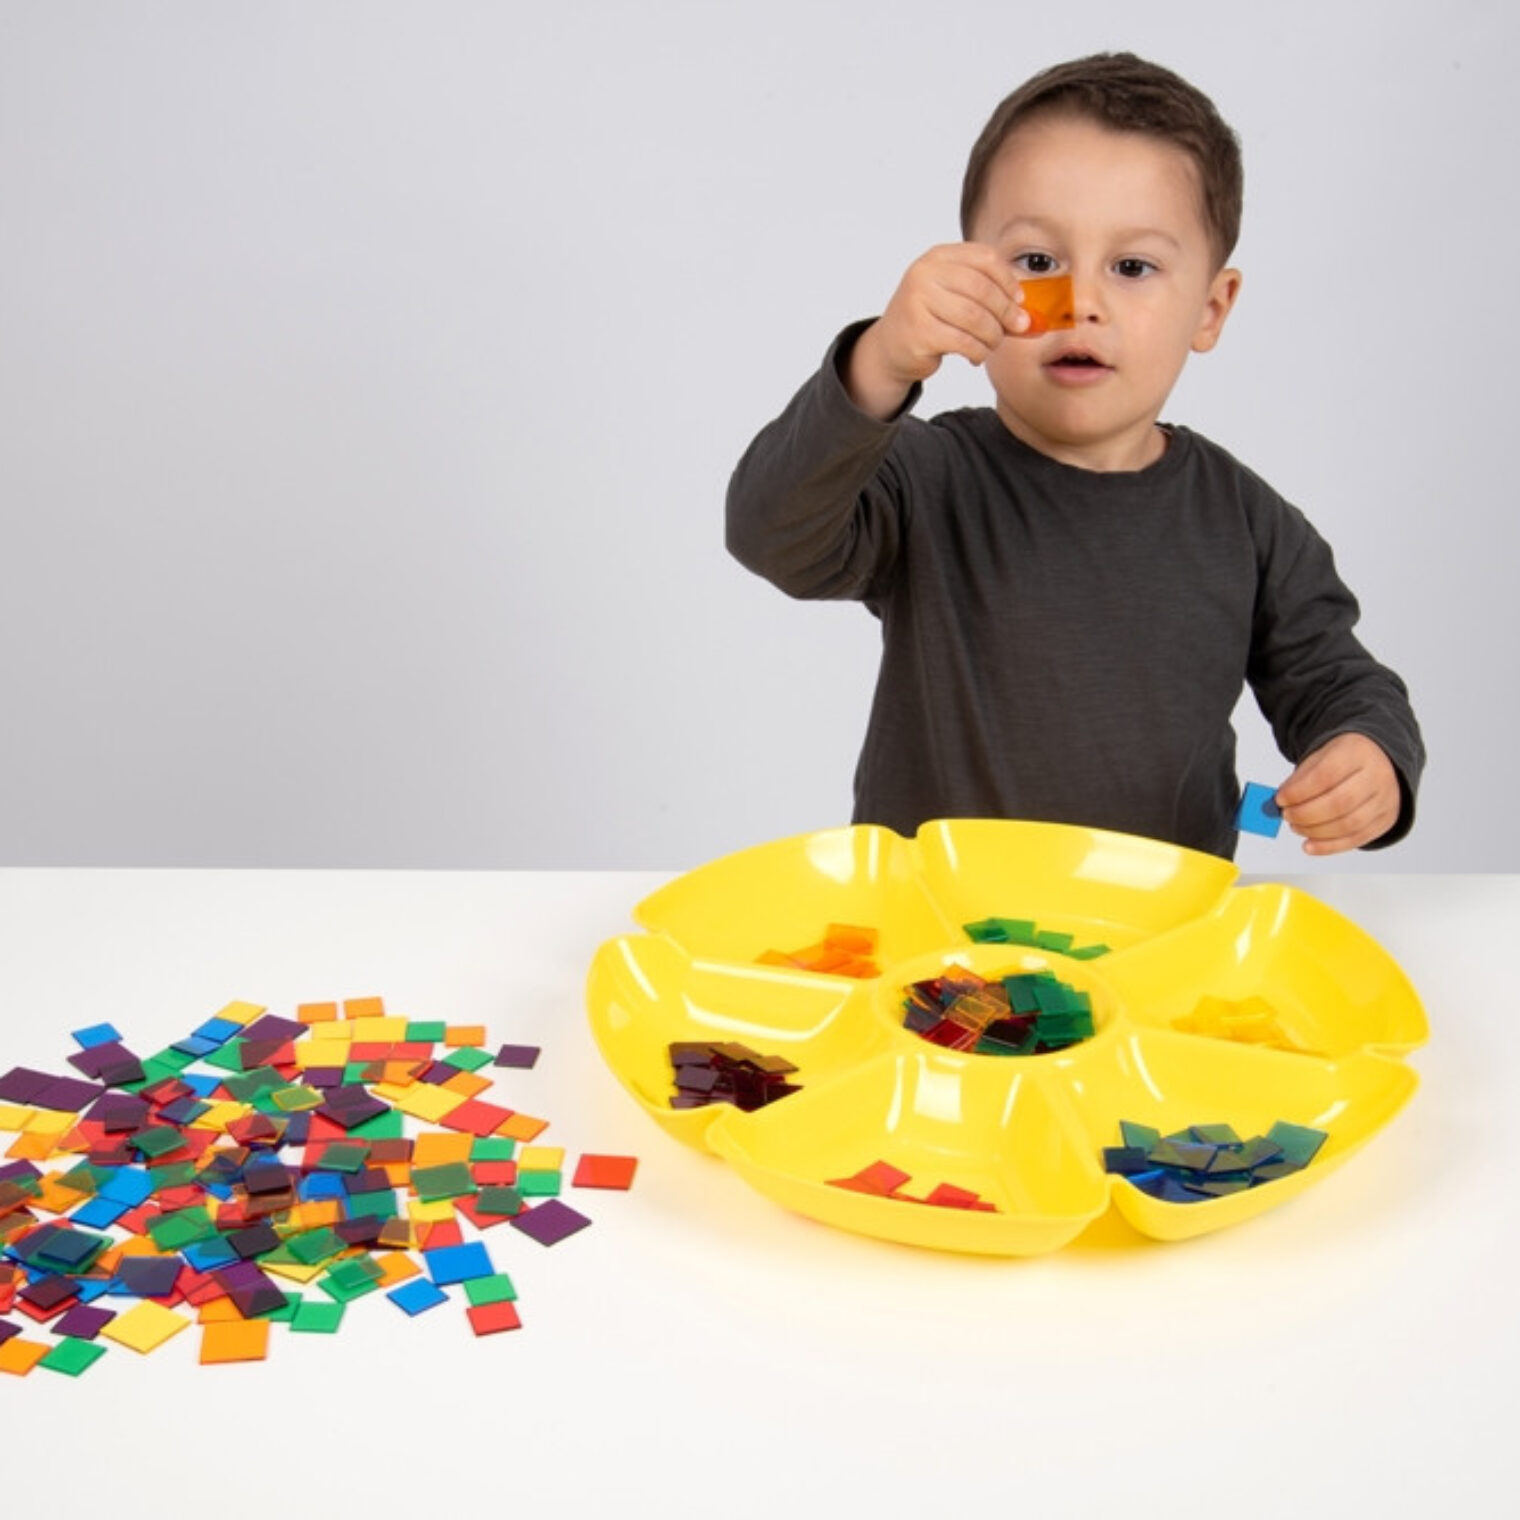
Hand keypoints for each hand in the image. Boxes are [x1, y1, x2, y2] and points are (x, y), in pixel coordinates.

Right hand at [846, 243, 1027, 418]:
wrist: (890, 347)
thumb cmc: (928, 319)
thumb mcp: (954, 296)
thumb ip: (987, 298)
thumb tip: (1027, 317)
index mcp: (938, 257)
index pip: (985, 258)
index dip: (1008, 280)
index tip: (1019, 300)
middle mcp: (924, 274)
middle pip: (982, 288)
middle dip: (1006, 311)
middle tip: (1016, 327)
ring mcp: (918, 302)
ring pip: (975, 317)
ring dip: (993, 335)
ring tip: (992, 343)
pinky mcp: (919, 332)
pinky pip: (963, 342)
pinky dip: (978, 351)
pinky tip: (976, 355)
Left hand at [1275, 733, 1400, 855]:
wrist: (1377, 760)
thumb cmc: (1344, 760)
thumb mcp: (1320, 757)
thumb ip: (1300, 779)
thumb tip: (1280, 802)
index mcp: (1357, 753)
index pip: (1326, 775)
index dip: (1300, 791)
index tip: (1280, 799)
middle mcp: (1377, 776)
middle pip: (1339, 803)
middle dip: (1306, 814)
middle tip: (1287, 815)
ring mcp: (1385, 800)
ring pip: (1349, 825)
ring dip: (1315, 831)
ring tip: (1296, 826)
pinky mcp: (1385, 820)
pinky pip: (1356, 839)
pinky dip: (1328, 846)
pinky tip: (1309, 845)